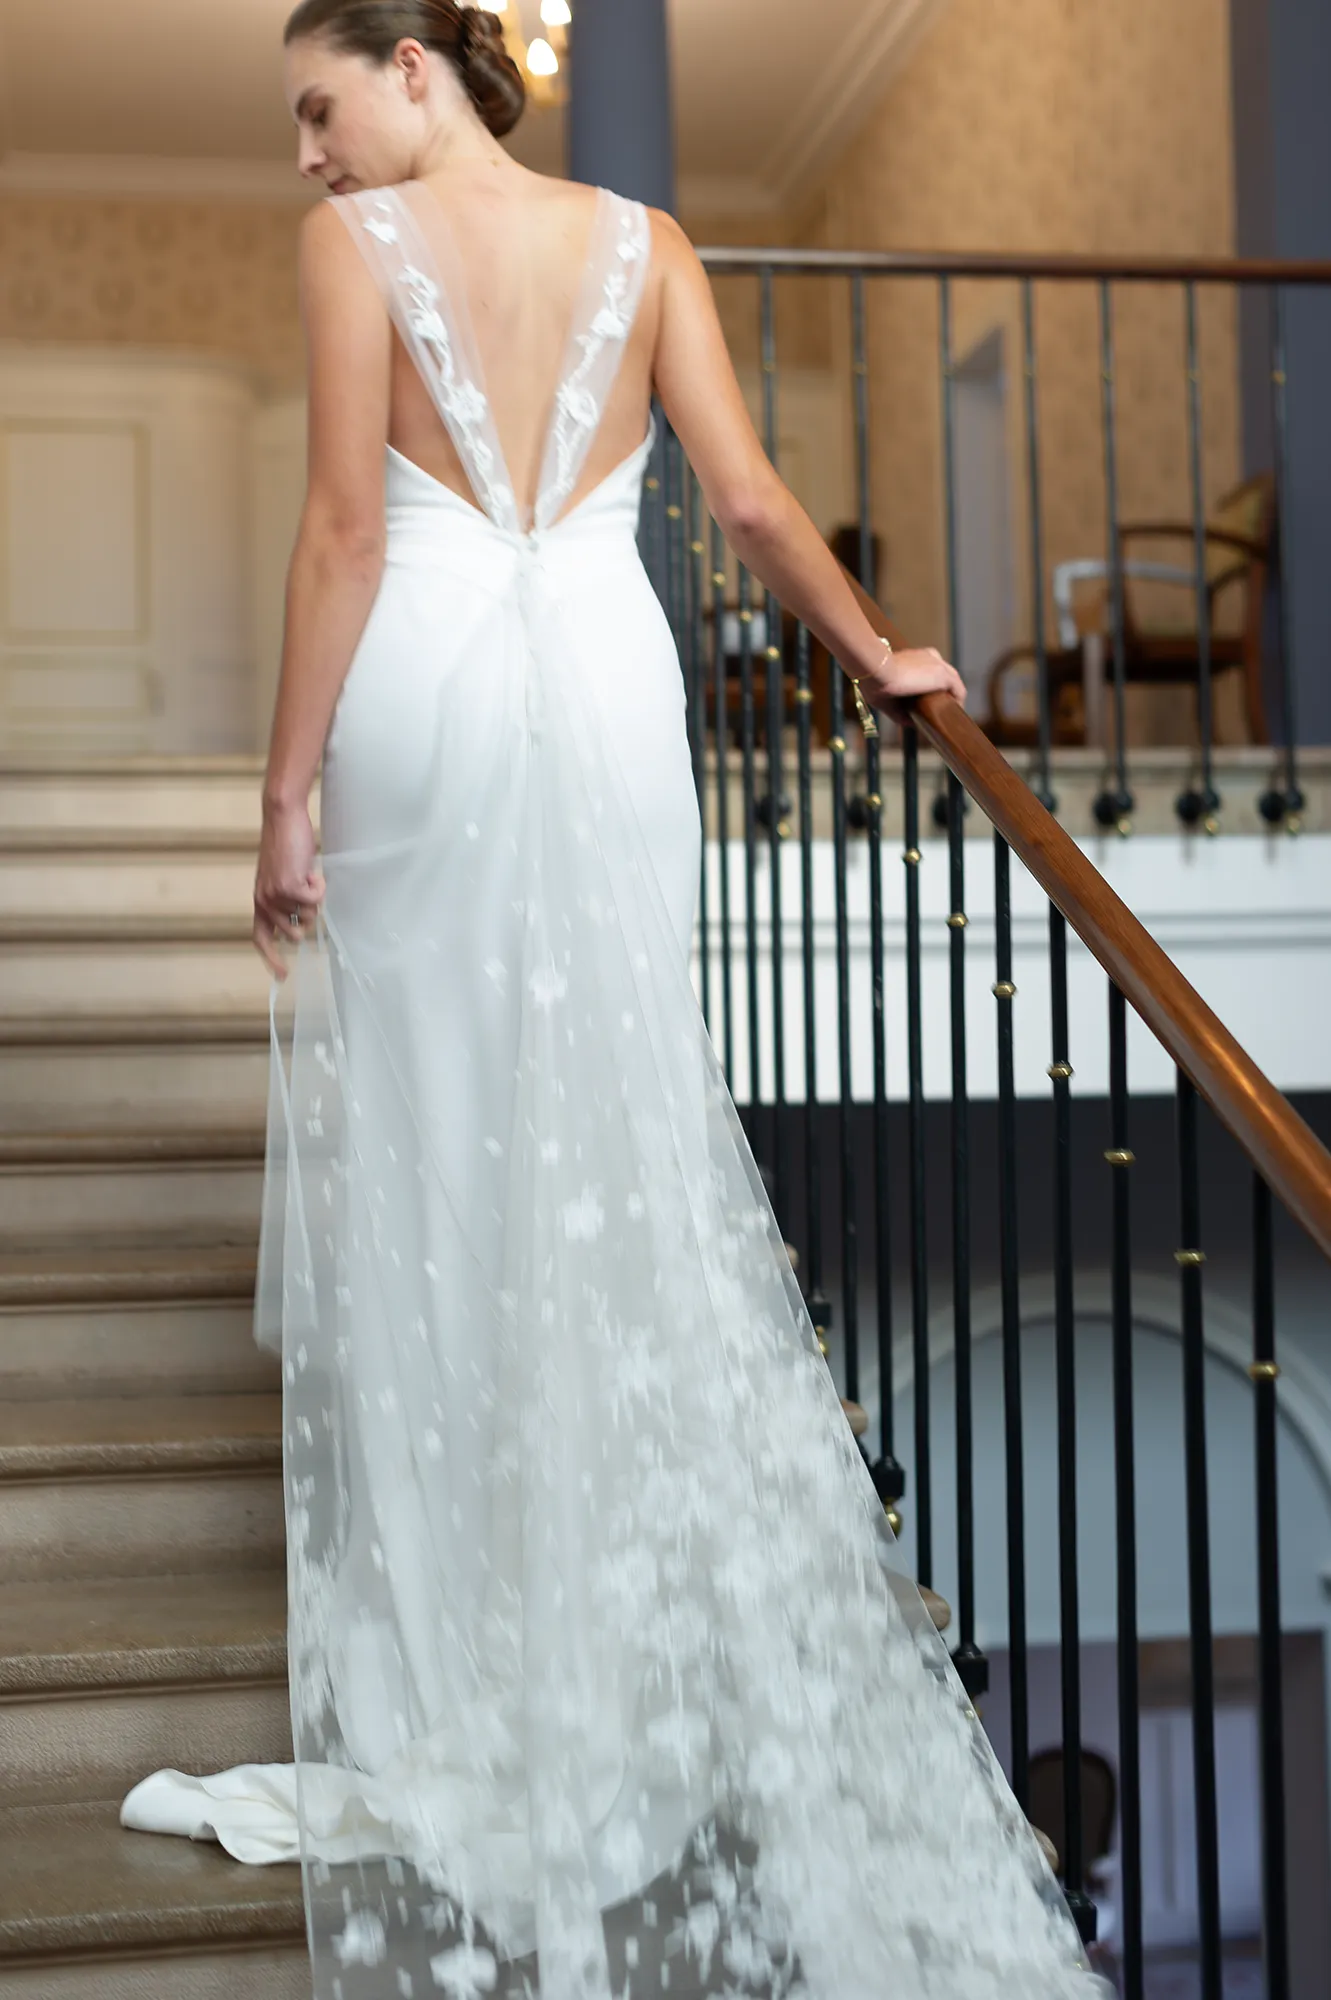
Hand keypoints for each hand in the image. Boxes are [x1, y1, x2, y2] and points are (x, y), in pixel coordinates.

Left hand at [253, 800, 324, 979]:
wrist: (282, 818)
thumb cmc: (286, 845)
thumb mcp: (282, 877)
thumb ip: (287, 901)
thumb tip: (302, 924)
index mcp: (260, 901)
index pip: (261, 937)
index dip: (272, 958)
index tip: (282, 975)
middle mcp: (264, 901)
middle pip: (295, 931)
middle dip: (308, 914)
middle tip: (308, 889)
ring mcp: (275, 895)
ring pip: (308, 915)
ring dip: (314, 897)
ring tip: (306, 874)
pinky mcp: (289, 886)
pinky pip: (316, 899)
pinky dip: (320, 885)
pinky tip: (311, 869)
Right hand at [856, 643, 965, 723]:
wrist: (877, 670)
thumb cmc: (875, 681)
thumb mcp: (887, 698)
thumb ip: (900, 711)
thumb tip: (911, 723)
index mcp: (916, 657)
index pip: (930, 672)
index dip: (931, 689)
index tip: (927, 703)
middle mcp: (929, 657)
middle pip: (944, 677)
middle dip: (943, 694)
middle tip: (939, 712)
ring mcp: (938, 665)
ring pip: (953, 684)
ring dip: (952, 699)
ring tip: (948, 716)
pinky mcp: (943, 675)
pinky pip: (959, 691)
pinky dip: (958, 702)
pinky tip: (954, 715)